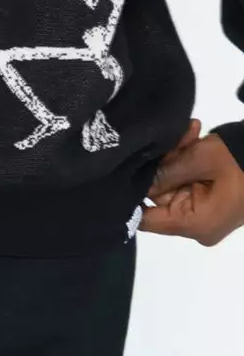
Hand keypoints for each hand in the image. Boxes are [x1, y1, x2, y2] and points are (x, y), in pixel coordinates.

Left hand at [139, 117, 243, 244]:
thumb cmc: (242, 161)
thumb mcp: (201, 159)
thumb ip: (165, 171)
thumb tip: (136, 179)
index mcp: (195, 224)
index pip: (147, 220)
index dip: (131, 195)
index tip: (123, 169)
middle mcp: (198, 225)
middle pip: (161, 195)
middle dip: (164, 164)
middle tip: (174, 137)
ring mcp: (206, 212)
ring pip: (175, 183)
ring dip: (179, 156)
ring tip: (191, 131)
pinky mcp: (213, 199)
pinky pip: (191, 181)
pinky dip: (190, 159)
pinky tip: (195, 133)